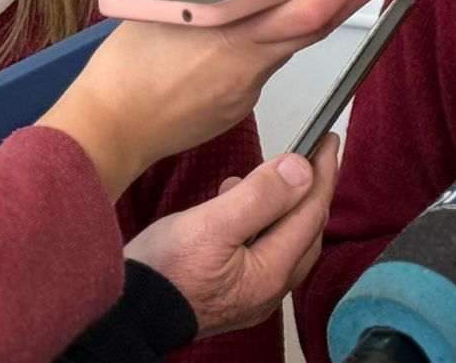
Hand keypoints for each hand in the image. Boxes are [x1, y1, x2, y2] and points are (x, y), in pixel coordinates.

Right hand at [40, 0, 395, 194]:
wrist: (105, 134)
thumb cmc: (122, 72)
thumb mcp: (152, 5)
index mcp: (228, 38)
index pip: (300, 14)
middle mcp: (246, 66)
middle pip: (314, 27)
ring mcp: (246, 90)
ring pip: (292, 44)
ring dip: (321, 12)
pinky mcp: (238, 104)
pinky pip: (265, 63)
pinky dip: (278, 38)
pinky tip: (278, 20)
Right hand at [125, 135, 340, 337]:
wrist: (127, 313)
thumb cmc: (162, 273)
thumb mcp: (211, 225)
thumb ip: (260, 197)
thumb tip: (301, 169)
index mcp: (270, 272)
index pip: (311, 213)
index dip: (323, 173)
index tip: (329, 141)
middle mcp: (268, 288)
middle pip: (304, 229)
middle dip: (310, 189)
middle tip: (312, 154)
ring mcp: (250, 294)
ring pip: (284, 239)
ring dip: (283, 204)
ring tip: (268, 175)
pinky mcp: (231, 291)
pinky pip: (262, 249)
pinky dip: (260, 221)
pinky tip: (236, 203)